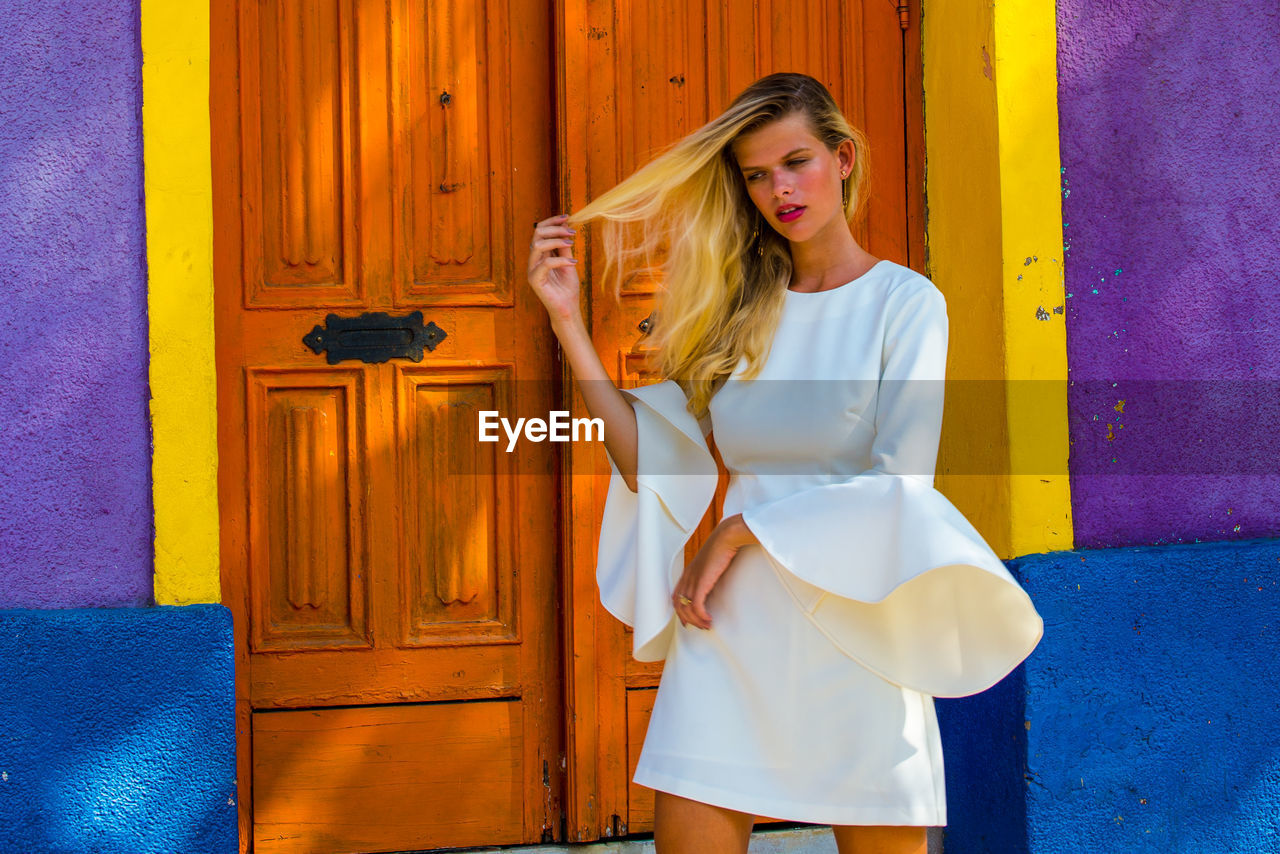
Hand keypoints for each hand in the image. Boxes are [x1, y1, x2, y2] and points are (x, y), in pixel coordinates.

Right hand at [526, 213, 580, 325]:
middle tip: (571, 231)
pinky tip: (573, 262)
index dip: (552, 222)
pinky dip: (561, 260)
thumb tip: (566, 227)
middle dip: (555, 229)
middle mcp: (533, 260)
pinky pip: (545, 263)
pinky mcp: (535, 280)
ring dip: (557, 241)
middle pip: (537, 234)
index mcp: (540, 254)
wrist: (568, 308)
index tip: (567, 217)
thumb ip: (565, 247)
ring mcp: (532, 270)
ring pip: (538, 245)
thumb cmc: (567, 287)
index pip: (540, 231)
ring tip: (571, 243)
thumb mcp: (569, 262)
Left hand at [672, 514, 759, 629]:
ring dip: (697, 620)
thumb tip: (713, 580)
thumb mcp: (711, 562)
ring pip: (687, 608)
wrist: (725, 537)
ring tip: (707, 625)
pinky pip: (696, 606)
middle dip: (688, 619)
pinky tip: (709, 619)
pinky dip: (701, 616)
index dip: (679, 611)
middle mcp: (687, 577)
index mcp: (688, 572)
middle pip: (678, 605)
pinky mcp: (701, 583)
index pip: (676, 596)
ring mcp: (693, 580)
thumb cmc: (722, 547)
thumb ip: (708, 572)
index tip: (688, 620)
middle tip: (699, 626)